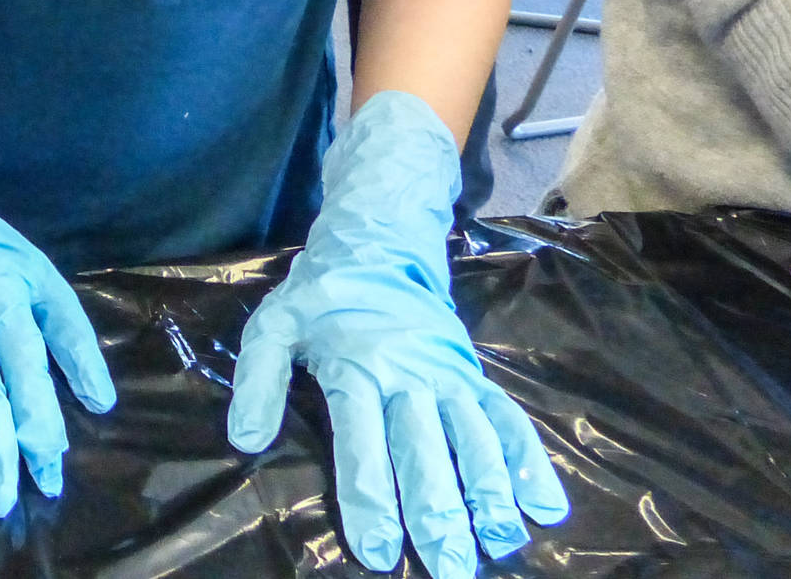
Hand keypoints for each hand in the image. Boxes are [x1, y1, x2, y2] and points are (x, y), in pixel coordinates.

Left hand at [227, 92, 568, 576]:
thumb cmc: (320, 295)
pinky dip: (529, 461)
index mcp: (356, 367)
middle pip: (426, 450)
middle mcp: (408, 375)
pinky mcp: (473, 374)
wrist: (378, 243)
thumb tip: (244, 441)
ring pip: (474, 438)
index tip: (375, 551)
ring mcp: (447, 375)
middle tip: (448, 568)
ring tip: (500, 544)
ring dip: (489, 493)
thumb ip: (258, 380)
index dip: (369, 498)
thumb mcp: (273, 325)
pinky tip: (545, 507)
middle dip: (438, 513)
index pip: (362, 442)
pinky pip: (507, 418)